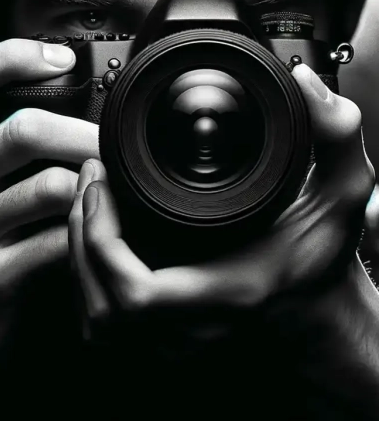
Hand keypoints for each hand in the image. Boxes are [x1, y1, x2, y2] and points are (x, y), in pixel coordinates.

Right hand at [0, 39, 98, 358]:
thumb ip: (16, 144)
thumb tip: (78, 100)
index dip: (8, 58)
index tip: (61, 58)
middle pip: (21, 133)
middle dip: (83, 134)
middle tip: (115, 145)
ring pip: (49, 186)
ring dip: (96, 184)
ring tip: (117, 189)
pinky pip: (57, 238)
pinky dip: (90, 230)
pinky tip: (102, 231)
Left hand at [69, 63, 374, 351]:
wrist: (320, 309)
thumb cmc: (324, 258)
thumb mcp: (343, 191)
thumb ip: (337, 134)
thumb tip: (307, 84)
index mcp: (229, 293)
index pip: (135, 295)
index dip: (99, 241)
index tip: (100, 184)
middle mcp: (197, 328)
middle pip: (101, 308)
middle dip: (80, 237)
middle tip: (88, 180)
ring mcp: (179, 339)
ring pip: (99, 320)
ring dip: (81, 258)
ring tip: (88, 202)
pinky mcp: (169, 337)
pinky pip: (109, 322)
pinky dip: (94, 277)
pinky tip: (100, 237)